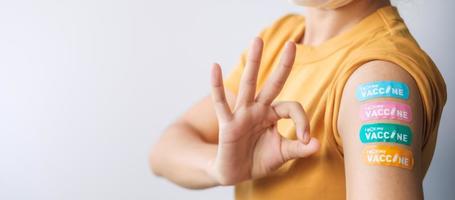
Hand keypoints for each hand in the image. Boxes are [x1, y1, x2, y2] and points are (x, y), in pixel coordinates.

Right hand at [208, 38, 319, 184]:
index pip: (292, 108)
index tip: (306, 139)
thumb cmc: (258, 160)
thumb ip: (299, 148)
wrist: (235, 173)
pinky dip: (217, 86)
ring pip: (249, 85)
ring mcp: (242, 114)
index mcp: (272, 115)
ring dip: (254, 63)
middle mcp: (258, 110)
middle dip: (283, 65)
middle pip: (272, 83)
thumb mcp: (282, 154)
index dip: (303, 121)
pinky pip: (221, 103)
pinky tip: (215, 67)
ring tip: (257, 40)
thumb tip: (317, 143)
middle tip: (292, 44)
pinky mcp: (228, 124)